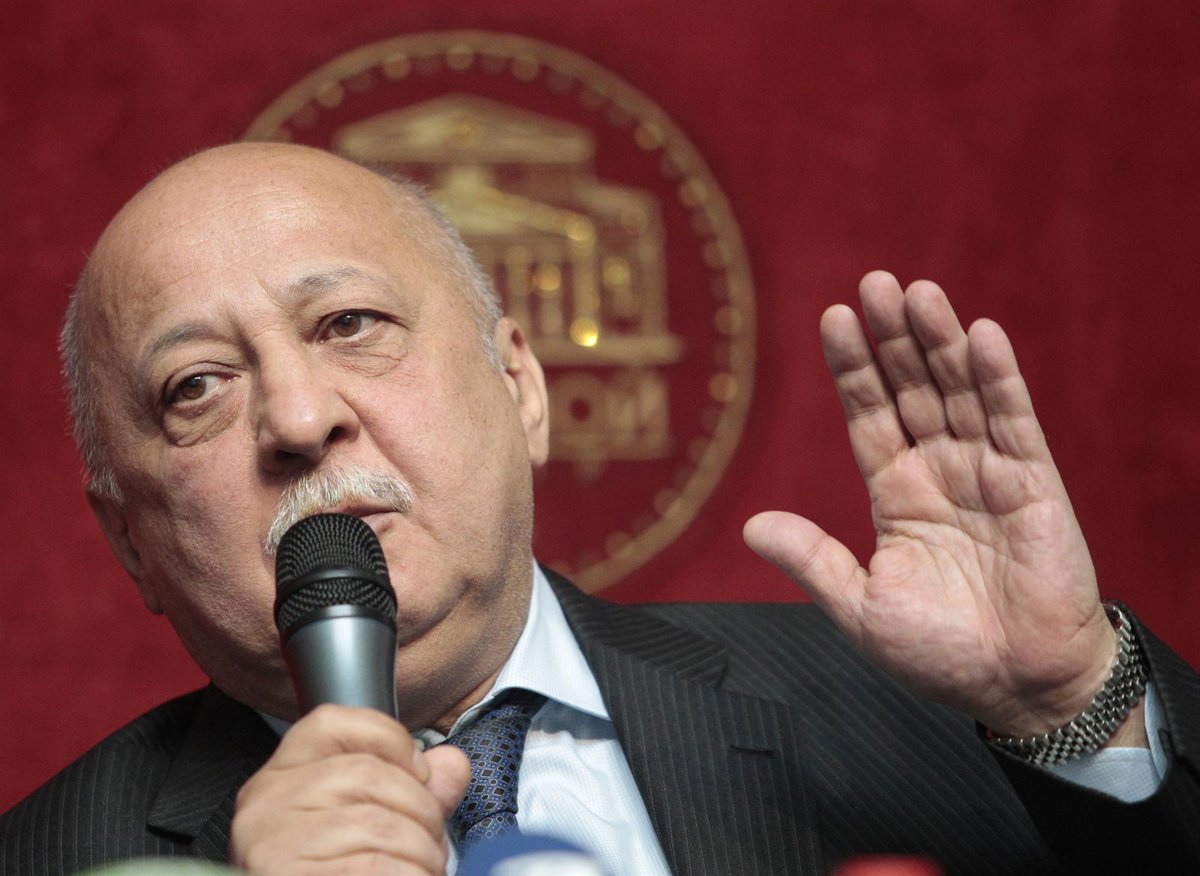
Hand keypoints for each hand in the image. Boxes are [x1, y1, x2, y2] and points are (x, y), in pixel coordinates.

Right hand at [230, 704, 469, 874]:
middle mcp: (265, 807)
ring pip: (380, 825)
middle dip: (421, 814)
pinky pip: (375, 869)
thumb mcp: (369, 828)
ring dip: (420, 857)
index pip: (335, 723)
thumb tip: (453, 764)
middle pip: (371, 775)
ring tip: (415, 873)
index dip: (391, 741)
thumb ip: (415, 792)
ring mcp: (271, 848)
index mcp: (279, 781)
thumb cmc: (334, 875)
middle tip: (425, 849)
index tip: (417, 775)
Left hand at [744, 271, 1120, 737]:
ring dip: (939, 340)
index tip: (833, 317)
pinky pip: (1013, 421)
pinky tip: (978, 335)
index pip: (869, 414)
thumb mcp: (861, 605)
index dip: (853, 367)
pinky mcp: (1033, 483)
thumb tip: (750, 526)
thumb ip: (812, 558)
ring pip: (958, 391)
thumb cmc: (942, 653)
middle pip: (912, 388)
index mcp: (897, 494)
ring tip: (916, 291)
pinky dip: (998, 377)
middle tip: (874, 282)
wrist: (1017, 689)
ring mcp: (987, 471)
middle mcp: (940, 471)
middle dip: (893, 337)